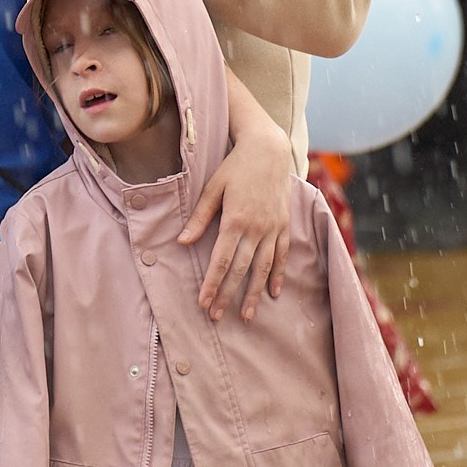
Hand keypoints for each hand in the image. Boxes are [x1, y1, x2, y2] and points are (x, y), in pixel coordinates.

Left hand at [179, 88, 291, 320]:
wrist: (268, 150)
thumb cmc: (235, 167)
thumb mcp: (212, 187)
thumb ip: (200, 217)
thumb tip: (182, 242)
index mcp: (236, 219)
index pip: (222, 259)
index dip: (212, 283)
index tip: (203, 302)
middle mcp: (257, 228)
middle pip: (241, 269)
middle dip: (228, 295)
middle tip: (217, 316)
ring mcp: (273, 228)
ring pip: (263, 267)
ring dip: (254, 292)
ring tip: (247, 315)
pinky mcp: (284, 225)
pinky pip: (282, 255)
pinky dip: (278, 275)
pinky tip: (273, 292)